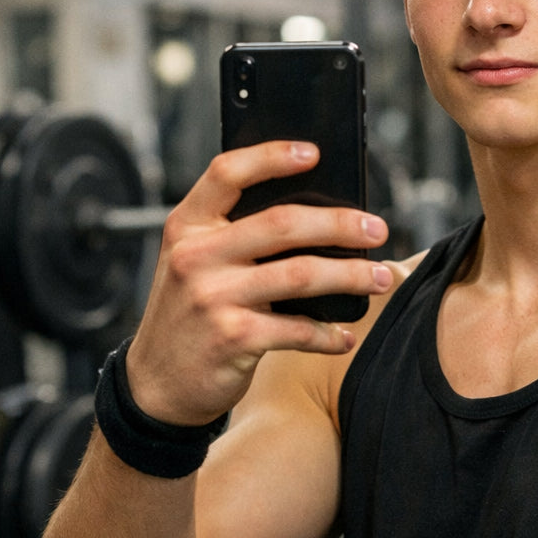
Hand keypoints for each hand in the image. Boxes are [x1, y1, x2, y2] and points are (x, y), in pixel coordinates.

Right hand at [125, 140, 392, 423]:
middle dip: (340, 224)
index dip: (271, 156)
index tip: (314, 153)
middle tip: (377, 229)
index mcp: (187, 226)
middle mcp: (196, 256)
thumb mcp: (194, 265)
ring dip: (350, 276)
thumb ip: (233, 238)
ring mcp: (213, 298)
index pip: (227, 173)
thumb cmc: (189, 317)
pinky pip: (298, 329)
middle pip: (281, 223)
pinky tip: (346, 335)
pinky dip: (329, 333)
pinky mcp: (232, 338)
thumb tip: (317, 218)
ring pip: (300, 275)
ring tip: (380, 278)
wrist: (157, 385)